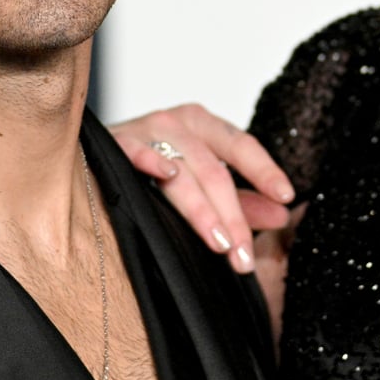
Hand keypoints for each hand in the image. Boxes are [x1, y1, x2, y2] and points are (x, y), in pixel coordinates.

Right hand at [111, 105, 294, 270]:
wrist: (93, 155)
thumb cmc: (155, 168)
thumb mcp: (203, 181)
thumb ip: (243, 201)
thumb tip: (281, 216)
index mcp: (204, 126)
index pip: (243, 146)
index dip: (265, 171)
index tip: (286, 197)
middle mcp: (179, 123)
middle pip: (215, 171)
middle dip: (233, 217)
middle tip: (243, 257)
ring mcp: (146, 130)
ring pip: (183, 171)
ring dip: (202, 211)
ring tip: (220, 243)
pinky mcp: (116, 142)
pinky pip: (136, 151)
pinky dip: (151, 160)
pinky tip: (167, 174)